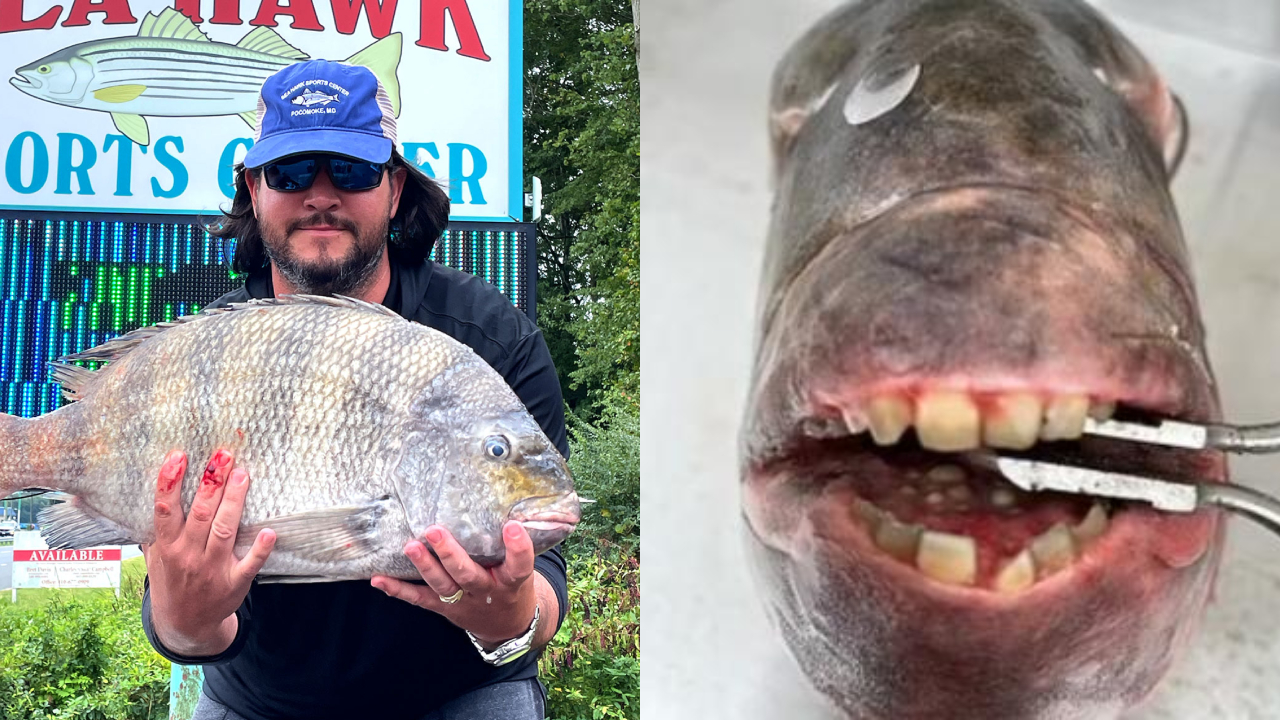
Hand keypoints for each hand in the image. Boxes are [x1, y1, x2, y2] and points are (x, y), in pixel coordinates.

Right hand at [142, 449, 275, 655]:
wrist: (185, 624)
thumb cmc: (171, 581)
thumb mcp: (154, 558)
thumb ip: (153, 529)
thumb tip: (146, 495)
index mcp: (167, 546)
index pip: (165, 510)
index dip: (170, 482)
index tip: (178, 455)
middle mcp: (188, 555)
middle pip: (200, 514)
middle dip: (211, 482)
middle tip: (223, 454)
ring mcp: (213, 569)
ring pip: (224, 530)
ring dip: (233, 501)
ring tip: (242, 474)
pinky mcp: (235, 582)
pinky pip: (250, 564)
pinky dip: (260, 549)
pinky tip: (269, 532)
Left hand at [371, 522, 543, 646]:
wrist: (506, 626)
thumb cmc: (511, 585)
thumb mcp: (522, 570)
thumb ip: (512, 546)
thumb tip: (509, 505)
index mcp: (511, 582)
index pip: (519, 566)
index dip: (517, 548)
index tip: (511, 526)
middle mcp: (486, 592)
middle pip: (468, 575)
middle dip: (450, 554)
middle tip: (434, 530)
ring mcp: (463, 602)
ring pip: (442, 585)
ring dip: (425, 566)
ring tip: (410, 547)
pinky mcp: (444, 608)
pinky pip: (419, 599)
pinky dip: (398, 590)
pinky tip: (379, 579)